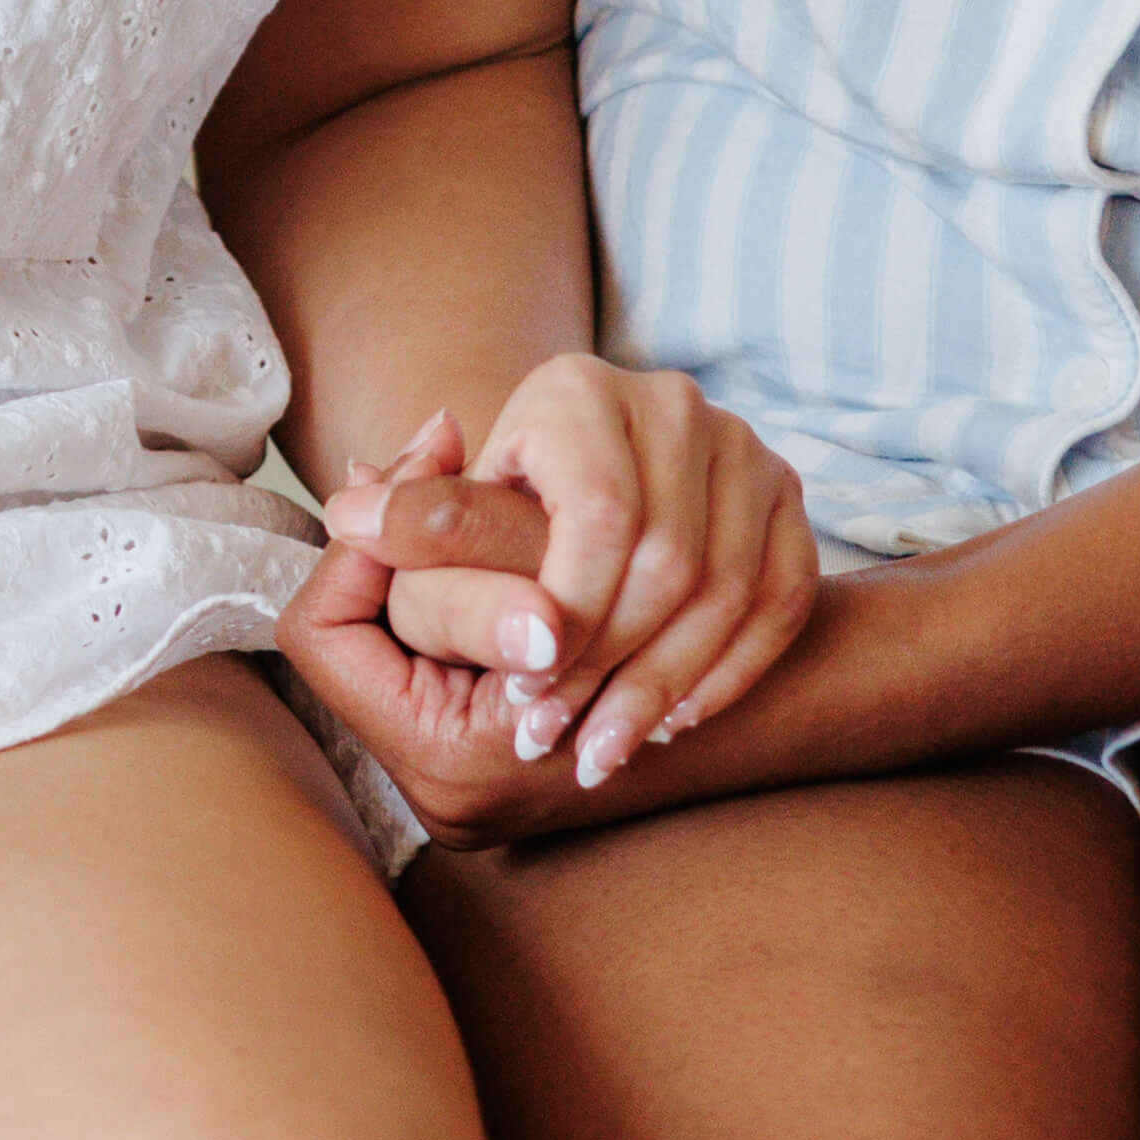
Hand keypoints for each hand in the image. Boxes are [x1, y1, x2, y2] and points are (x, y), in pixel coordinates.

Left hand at [296, 359, 825, 804]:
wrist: (627, 497)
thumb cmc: (510, 509)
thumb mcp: (455, 514)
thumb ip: (415, 522)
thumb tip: (349, 511)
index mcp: (575, 388)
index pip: (597, 517)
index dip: (563, 615)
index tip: (524, 690)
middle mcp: (671, 401)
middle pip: (666, 563)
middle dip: (610, 669)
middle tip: (556, 741)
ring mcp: (744, 449)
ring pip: (726, 591)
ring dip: (663, 688)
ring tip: (601, 752)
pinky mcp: (789, 497)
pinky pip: (780, 601)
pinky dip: (730, 674)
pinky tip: (671, 724)